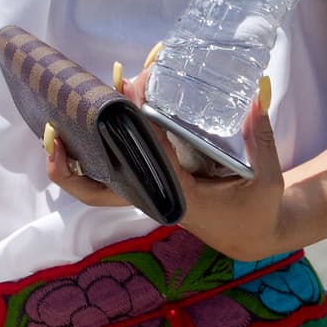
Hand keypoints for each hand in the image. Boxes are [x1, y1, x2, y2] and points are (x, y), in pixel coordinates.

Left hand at [44, 60, 291, 265]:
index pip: (147, 158)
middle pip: (99, 189)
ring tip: (60, 122)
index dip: (134, 124)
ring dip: (74, 160)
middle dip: (74, 159)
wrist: (250, 237)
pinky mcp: (149, 190)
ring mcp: (149, 197)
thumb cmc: (259, 210)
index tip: (126, 90)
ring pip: (98, 185)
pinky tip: (87, 126)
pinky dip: (93, 156)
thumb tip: (259, 93)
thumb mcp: (268, 178)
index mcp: (181, 199)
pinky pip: (112, 176)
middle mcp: (156, 200)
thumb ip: (261, 137)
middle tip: (59, 124)